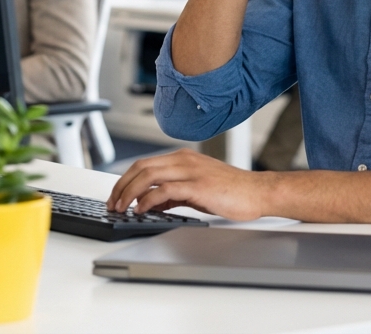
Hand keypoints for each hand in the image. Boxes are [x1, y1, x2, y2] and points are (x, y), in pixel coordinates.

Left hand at [107, 148, 268, 220]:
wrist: (257, 192)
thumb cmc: (232, 191)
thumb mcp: (198, 189)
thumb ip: (174, 192)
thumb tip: (153, 202)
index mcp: (183, 158)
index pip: (144, 164)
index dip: (125, 180)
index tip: (116, 196)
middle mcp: (184, 160)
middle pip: (141, 167)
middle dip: (121, 186)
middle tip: (113, 203)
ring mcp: (191, 171)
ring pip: (148, 175)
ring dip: (129, 193)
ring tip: (122, 208)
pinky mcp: (197, 185)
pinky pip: (164, 190)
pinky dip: (148, 200)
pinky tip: (142, 210)